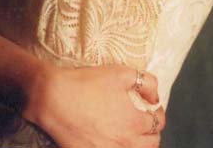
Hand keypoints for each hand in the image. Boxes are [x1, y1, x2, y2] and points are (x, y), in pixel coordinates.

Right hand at [25, 63, 165, 147]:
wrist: (54, 99)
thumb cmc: (86, 83)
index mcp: (135, 121)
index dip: (157, 113)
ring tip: (131, 132)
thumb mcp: (120, 73)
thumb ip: (146, 82)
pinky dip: (119, 147)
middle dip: (151, 131)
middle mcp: (126, 142)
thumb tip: (155, 96)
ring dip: (139, 143)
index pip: (158, 122)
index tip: (152, 107)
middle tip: (144, 120)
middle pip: (151, 144)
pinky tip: (113, 139)